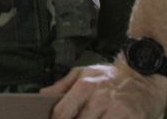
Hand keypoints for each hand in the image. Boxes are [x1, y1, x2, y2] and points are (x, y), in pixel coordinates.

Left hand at [42, 61, 166, 118]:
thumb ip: (62, 85)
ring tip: (90, 118)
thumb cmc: (110, 77)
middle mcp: (100, 98)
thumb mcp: (84, 73)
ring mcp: (117, 109)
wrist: (143, 77)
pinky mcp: (131, 117)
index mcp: (85, 86)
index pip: (62, 113)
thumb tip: (44, 94)